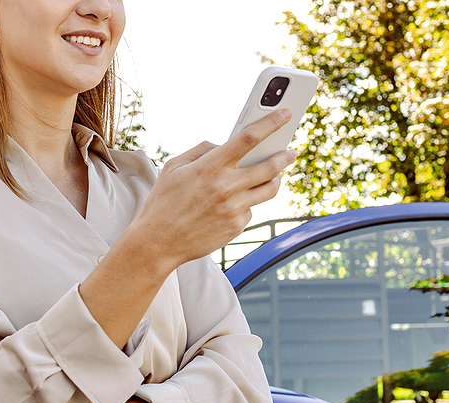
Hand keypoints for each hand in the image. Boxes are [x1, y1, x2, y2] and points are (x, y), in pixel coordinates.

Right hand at [133, 108, 297, 269]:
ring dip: (276, 178)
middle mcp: (225, 187)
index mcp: (209, 167)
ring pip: (269, 189)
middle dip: (285, 155)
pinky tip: (235, 203)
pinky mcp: (236, 226)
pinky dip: (247, 202)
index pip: (248, 139)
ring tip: (275, 173)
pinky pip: (251, 209)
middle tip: (290, 151)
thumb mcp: (173, 167)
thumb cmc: (163, 203)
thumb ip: (202, 150)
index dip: (270, 124)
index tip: (284, 114)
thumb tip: (224, 144)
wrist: (158, 243)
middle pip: (269, 166)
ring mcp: (233, 209)